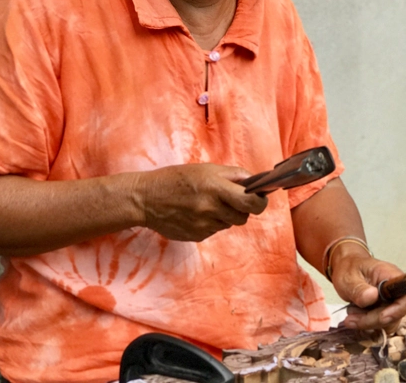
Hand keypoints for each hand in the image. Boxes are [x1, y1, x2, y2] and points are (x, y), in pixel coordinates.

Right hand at [132, 163, 267, 241]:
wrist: (145, 199)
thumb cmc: (176, 179)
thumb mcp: (206, 169)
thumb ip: (234, 175)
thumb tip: (255, 181)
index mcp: (216, 188)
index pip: (251, 203)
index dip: (260, 202)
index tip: (260, 198)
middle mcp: (211, 208)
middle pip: (243, 217)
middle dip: (242, 209)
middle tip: (232, 200)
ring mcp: (203, 225)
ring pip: (229, 225)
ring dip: (226, 216)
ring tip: (209, 204)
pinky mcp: (197, 236)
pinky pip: (215, 231)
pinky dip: (212, 223)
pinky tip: (197, 213)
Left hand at [330, 250, 405, 333]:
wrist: (346, 268)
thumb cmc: (350, 268)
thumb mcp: (349, 277)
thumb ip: (359, 288)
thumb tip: (372, 297)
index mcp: (390, 275)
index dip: (399, 308)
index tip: (382, 317)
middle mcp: (395, 288)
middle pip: (397, 312)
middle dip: (375, 320)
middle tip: (352, 318)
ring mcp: (392, 300)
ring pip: (389, 321)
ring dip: (369, 323)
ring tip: (351, 315)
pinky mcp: (386, 308)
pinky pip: (382, 323)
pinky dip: (368, 324)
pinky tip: (355, 317)